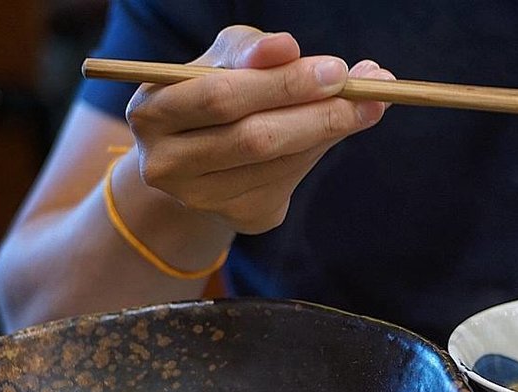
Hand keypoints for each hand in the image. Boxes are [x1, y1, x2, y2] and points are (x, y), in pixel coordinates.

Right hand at [125, 25, 392, 233]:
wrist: (197, 155)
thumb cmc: (213, 92)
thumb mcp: (224, 60)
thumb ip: (253, 52)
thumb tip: (286, 47)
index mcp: (152, 112)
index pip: (222, 96)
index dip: (282, 84)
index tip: (338, 70)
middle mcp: (167, 165)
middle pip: (253, 139)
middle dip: (317, 113)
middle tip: (365, 93)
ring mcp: (201, 200)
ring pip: (278, 164)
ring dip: (327, 133)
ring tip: (361, 106)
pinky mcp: (238, 218)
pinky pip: (289, 183)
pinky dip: (314, 153)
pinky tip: (328, 132)